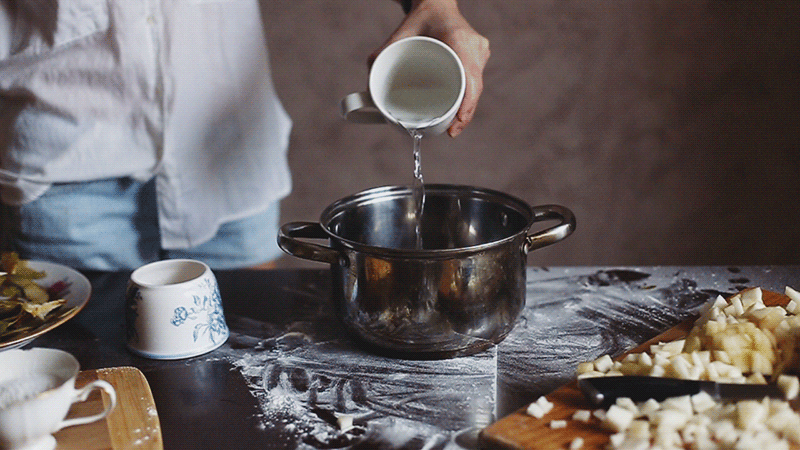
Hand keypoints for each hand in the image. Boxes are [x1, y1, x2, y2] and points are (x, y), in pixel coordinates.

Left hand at [371, 0, 489, 136]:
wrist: (438, 3)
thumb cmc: (420, 18)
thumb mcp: (399, 34)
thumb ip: (380, 56)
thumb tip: (368, 89)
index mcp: (460, 41)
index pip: (471, 80)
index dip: (466, 106)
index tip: (455, 126)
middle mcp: (475, 47)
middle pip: (474, 88)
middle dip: (463, 113)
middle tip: (449, 131)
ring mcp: (480, 52)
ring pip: (475, 86)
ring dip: (466, 106)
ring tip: (453, 124)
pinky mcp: (480, 57)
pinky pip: (476, 81)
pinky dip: (467, 96)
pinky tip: (460, 110)